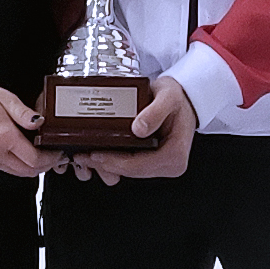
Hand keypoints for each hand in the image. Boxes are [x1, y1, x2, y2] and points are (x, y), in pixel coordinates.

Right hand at [0, 79, 65, 177]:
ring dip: (32, 167)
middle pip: (28, 172)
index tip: (57, 152)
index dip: (50, 158)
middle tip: (53, 155)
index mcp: (3, 137)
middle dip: (45, 166)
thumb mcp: (4, 97)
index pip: (34, 159)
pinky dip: (18, 164)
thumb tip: (40, 123)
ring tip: (40, 153)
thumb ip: (24, 113)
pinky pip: (6, 168)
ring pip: (17, 173)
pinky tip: (22, 152)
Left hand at [67, 76, 195, 184]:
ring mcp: (163, 165)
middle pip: (132, 171)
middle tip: (84, 155)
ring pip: (131, 171)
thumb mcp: (168, 97)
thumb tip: (139, 129)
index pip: (139, 165)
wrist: (185, 99)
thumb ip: (155, 112)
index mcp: (175, 154)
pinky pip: (133, 165)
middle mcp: (171, 165)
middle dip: (107, 165)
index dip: (114, 162)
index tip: (96, 155)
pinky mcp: (155, 162)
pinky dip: (117, 161)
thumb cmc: (178, 98)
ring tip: (87, 155)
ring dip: (109, 165)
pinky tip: (102, 153)